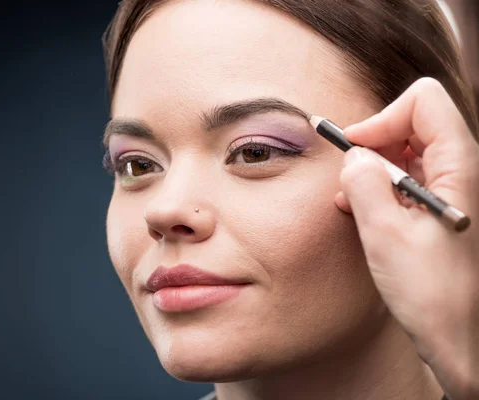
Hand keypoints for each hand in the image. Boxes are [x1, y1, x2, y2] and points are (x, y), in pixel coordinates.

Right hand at [335, 78, 478, 399]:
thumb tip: (354, 156)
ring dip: (372, 170)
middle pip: (413, 123)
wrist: (459, 337)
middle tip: (349, 177)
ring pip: (405, 152)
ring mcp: (450, 189)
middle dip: (374, 144)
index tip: (355, 149)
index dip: (383, 118)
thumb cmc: (433, 293)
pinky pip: (405, 180)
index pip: (424, 101)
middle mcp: (460, 171)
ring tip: (350, 200)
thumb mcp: (385, 234)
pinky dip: (378, 188)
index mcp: (460, 167)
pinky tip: (360, 211)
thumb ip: (363, 184)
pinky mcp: (438, 208)